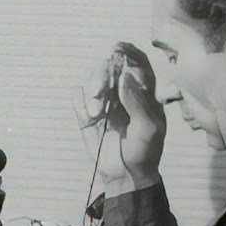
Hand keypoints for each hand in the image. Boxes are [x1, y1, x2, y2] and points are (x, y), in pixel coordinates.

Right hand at [75, 43, 163, 192]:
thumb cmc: (144, 152)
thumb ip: (136, 101)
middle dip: (102, 76)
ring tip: (96, 113)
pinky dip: (79, 101)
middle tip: (99, 93)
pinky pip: (78, 98)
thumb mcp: (148, 128)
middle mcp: (124, 93)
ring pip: (94, 81)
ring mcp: (105, 103)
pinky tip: (89, 115)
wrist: (126, 175)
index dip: (128, 51)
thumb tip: (123, 75)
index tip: (117, 49)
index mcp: (144, 92)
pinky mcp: (88, 116)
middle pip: (111, 68)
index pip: (137, 63)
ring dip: (92, 92)